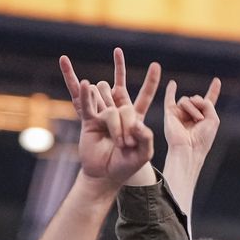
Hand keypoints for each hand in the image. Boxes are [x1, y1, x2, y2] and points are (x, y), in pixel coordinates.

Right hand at [63, 49, 160, 186]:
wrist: (105, 175)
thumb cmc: (125, 166)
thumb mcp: (144, 155)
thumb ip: (147, 138)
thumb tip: (137, 123)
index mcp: (135, 118)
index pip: (144, 96)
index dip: (150, 81)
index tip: (156, 65)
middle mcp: (119, 112)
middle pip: (122, 97)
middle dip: (126, 121)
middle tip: (126, 144)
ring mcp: (103, 114)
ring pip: (105, 97)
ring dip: (113, 122)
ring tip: (115, 141)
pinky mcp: (89, 119)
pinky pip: (85, 102)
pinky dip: (84, 91)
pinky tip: (83, 83)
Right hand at [164, 77, 220, 159]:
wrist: (188, 148)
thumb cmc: (203, 139)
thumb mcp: (213, 119)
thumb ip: (208, 103)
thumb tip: (193, 98)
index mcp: (204, 117)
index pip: (208, 101)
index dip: (213, 91)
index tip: (217, 81)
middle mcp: (191, 115)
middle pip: (196, 98)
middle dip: (200, 104)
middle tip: (201, 119)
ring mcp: (180, 114)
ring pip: (186, 100)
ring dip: (193, 108)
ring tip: (196, 119)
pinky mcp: (170, 114)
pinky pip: (169, 98)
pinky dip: (171, 91)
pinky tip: (173, 84)